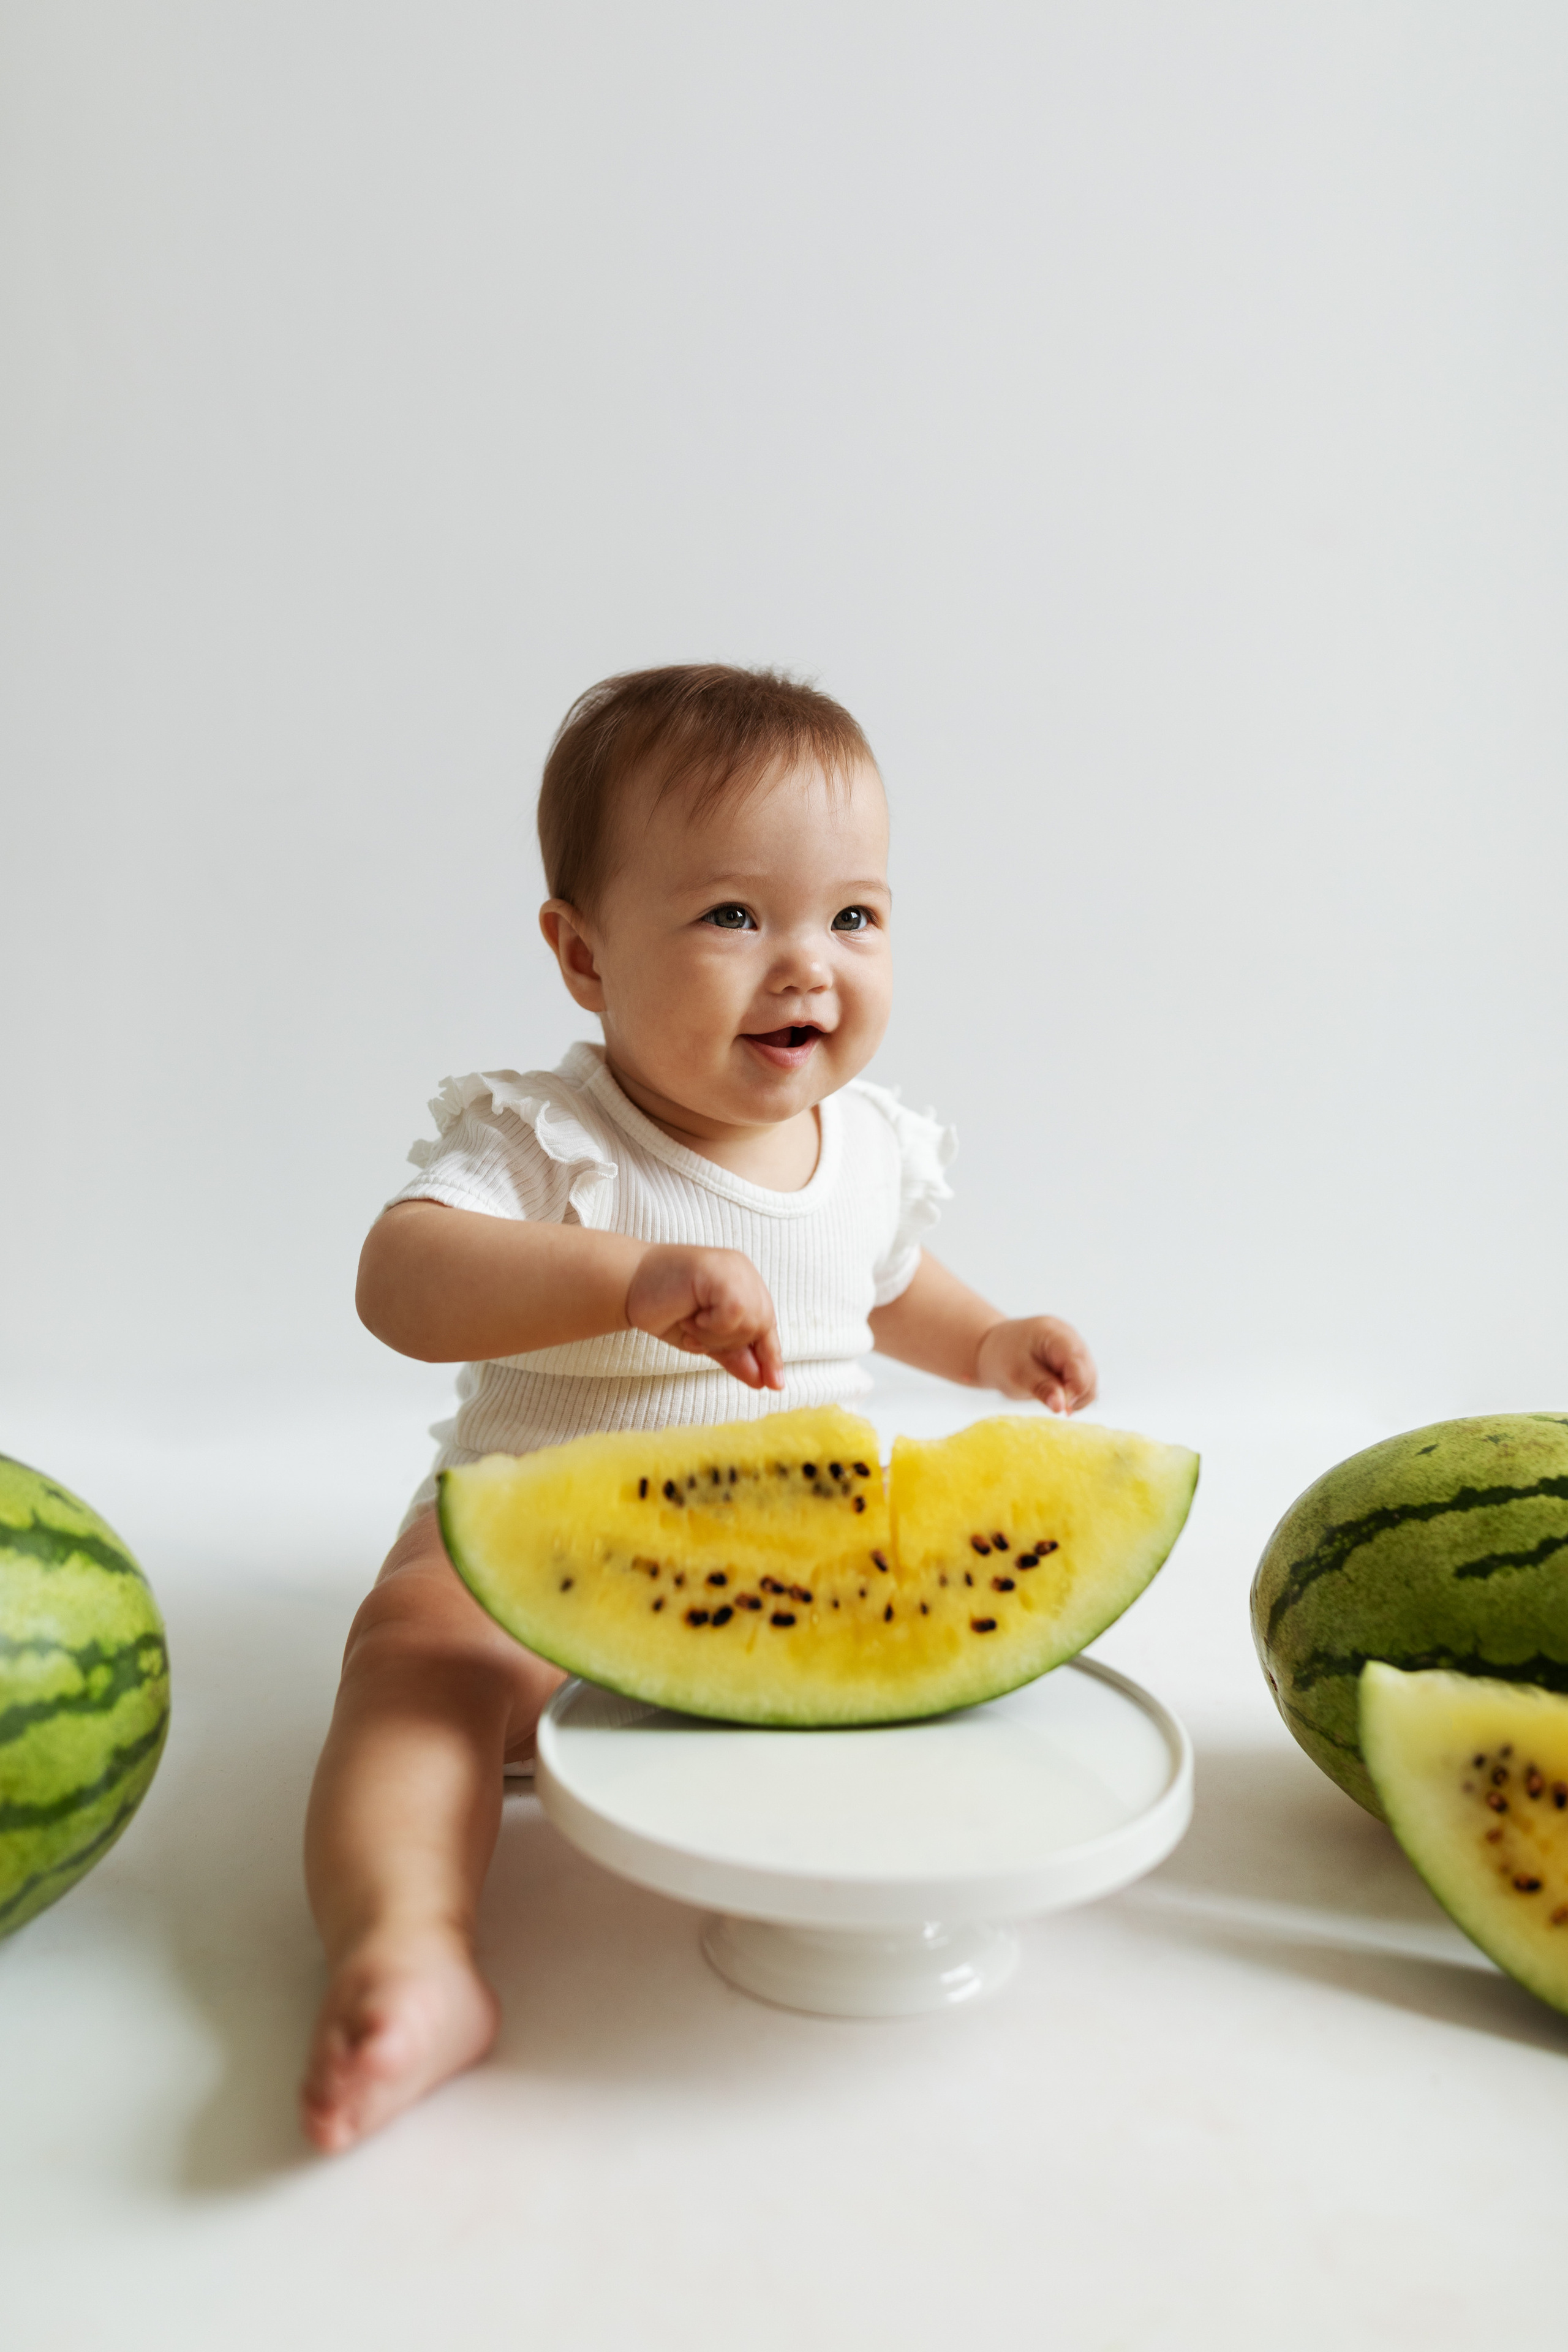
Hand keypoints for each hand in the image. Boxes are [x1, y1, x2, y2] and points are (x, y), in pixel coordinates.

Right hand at [626, 1245, 784, 1391]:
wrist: (628, 1285)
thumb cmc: (663, 1307)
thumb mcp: (704, 1338)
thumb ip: (733, 1355)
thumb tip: (761, 1382)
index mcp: (744, 1285)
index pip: (766, 1326)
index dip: (770, 1356)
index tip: (774, 1385)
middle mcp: (744, 1273)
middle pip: (761, 1327)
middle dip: (727, 1343)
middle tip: (694, 1334)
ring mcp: (735, 1269)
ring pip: (749, 1322)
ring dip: (715, 1335)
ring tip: (690, 1322)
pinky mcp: (721, 1271)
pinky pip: (735, 1313)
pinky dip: (711, 1324)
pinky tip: (691, 1315)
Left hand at [974, 1316, 1097, 1414]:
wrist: (997, 1348)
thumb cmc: (1003, 1357)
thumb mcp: (1016, 1374)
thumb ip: (1041, 1388)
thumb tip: (1061, 1407)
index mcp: (1056, 1335)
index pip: (1077, 1364)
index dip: (1074, 1390)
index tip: (1061, 1408)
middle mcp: (1072, 1339)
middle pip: (1088, 1373)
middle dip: (1076, 1395)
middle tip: (1055, 1407)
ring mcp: (1076, 1350)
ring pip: (1090, 1381)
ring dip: (1076, 1397)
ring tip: (1052, 1400)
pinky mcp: (1075, 1362)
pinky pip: (1084, 1383)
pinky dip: (1074, 1395)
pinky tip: (1057, 1398)